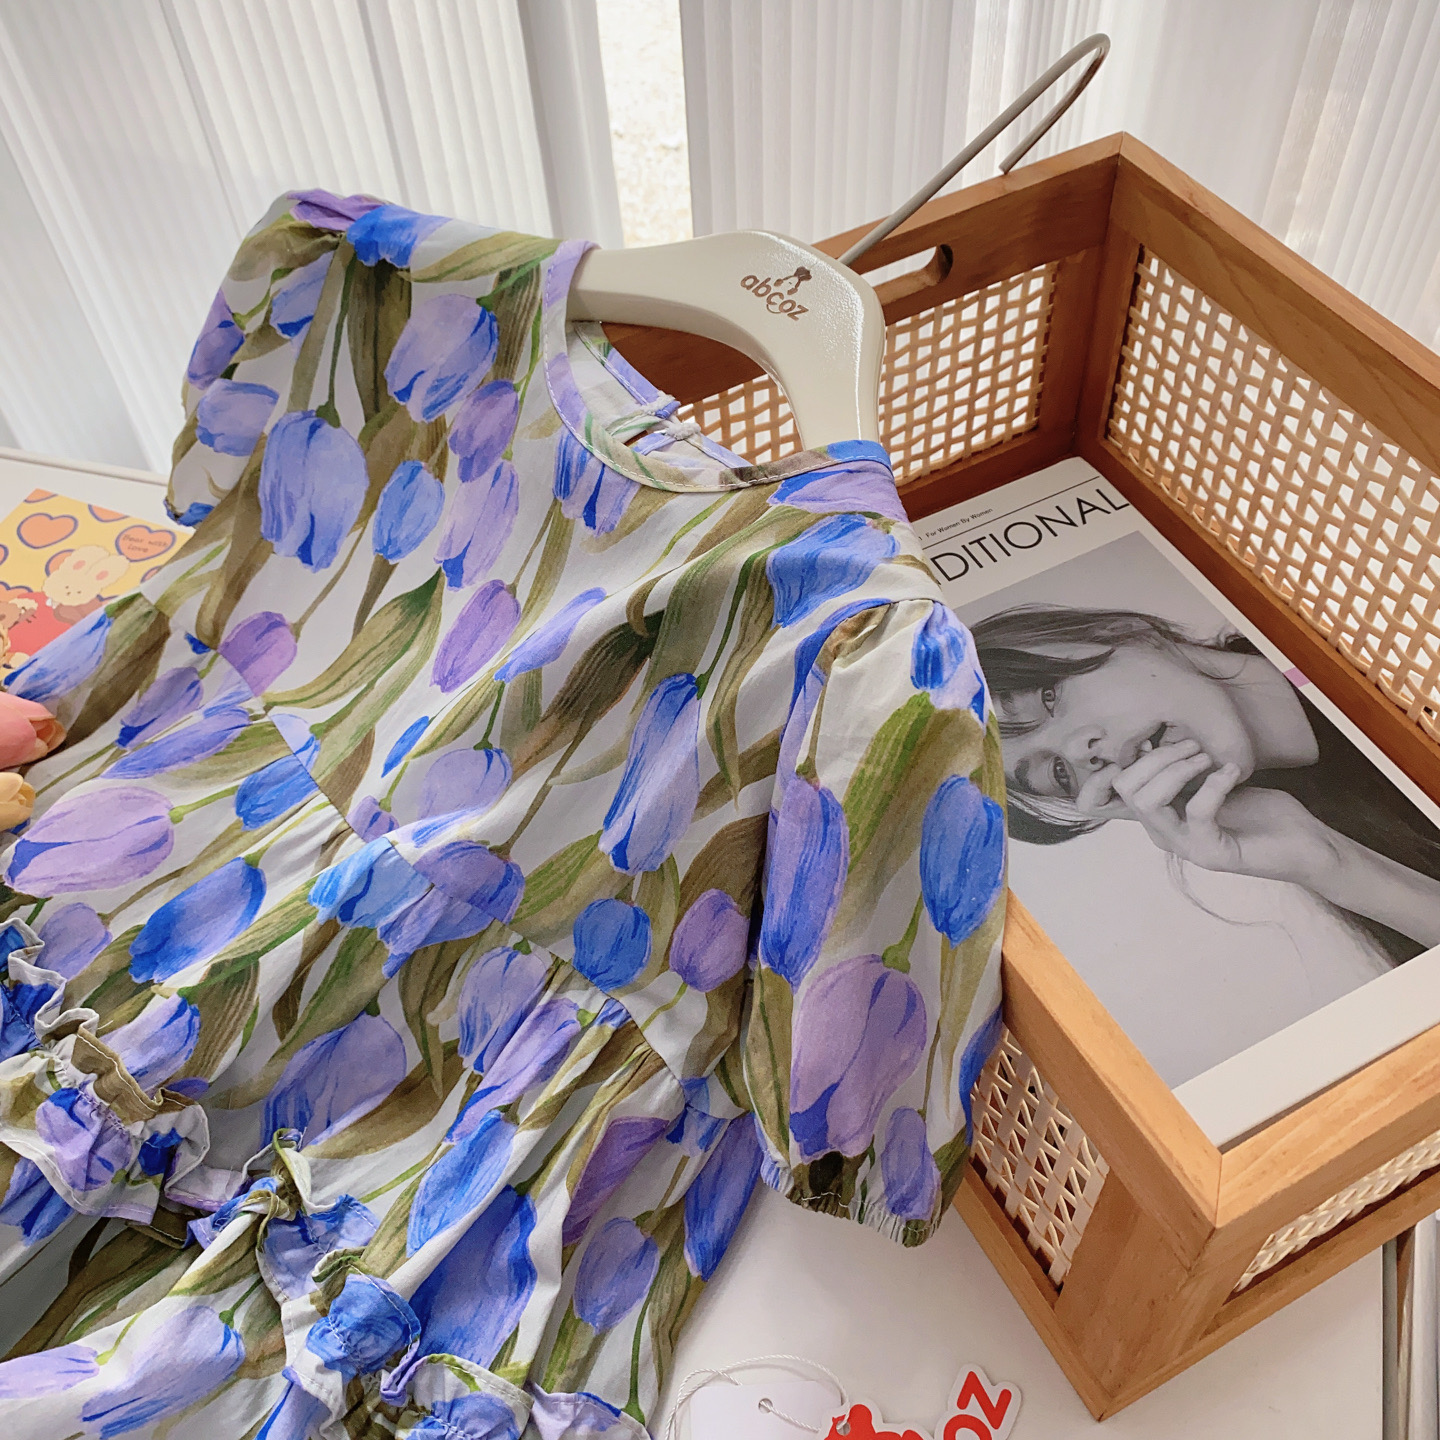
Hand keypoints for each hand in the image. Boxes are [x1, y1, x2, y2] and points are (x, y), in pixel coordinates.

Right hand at [1075, 739, 1344, 884]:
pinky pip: (1197, 811)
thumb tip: (1154, 738)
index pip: (1106, 797)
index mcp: (1158, 817)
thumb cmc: (1261, 811)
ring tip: (1208, 758)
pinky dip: (1214, 783)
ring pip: (1149, 801)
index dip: (1111, 769)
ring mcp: (1186, 847)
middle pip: (1127, 789)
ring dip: (1178, 769)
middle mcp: (1164, 834)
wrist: (1304, 844)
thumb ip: (1181, 770)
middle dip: (1156, 757)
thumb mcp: (1211, 782)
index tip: (1142, 742)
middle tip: (1194, 746)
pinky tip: (1231, 772)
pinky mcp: (1213, 854)